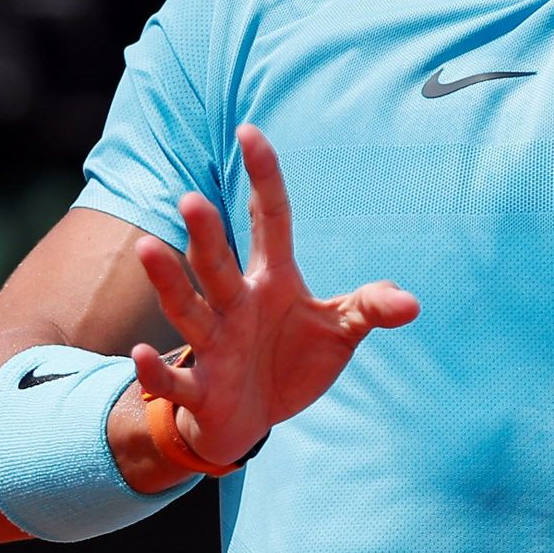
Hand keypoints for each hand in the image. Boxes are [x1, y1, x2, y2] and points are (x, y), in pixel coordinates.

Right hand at [129, 124, 420, 464]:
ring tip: (148, 249)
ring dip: (168, 283)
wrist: (252, 420)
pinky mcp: (201, 390)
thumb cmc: (292, 362)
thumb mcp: (341, 332)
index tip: (251, 132)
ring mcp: (214, 346)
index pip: (270, 220)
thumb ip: (370, 307)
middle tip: (192, 198)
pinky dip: (156, 371)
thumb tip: (412, 303)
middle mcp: (236, 304)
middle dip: (206, 233)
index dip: (263, 179)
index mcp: (272, 281)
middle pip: (217, 263)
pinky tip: (142, 355)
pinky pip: (175, 380)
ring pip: (187, 309)